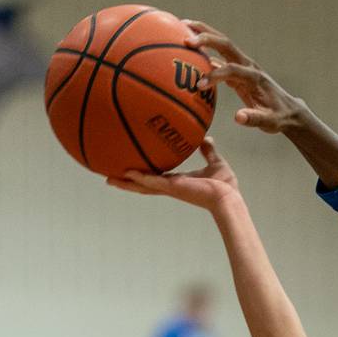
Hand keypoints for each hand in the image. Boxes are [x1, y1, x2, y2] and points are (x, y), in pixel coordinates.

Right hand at [107, 138, 238, 209]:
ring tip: (109, 179)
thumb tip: (208, 138)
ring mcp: (171, 188)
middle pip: (144, 184)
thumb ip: (208, 151)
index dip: (143, 174)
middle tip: (109, 177)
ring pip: (143, 186)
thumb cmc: (225, 185)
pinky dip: (140, 178)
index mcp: (179, 181)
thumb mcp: (215, 162)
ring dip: (127, 183)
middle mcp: (171, 186)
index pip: (156, 177)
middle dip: (127, 182)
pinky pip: (153, 182)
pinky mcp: (174, 188)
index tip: (129, 170)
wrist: (229, 198)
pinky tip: (126, 174)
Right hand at [185, 22, 304, 133]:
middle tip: (184, 36)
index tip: (199, 85)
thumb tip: (238, 118)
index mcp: (255, 78)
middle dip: (206, 38)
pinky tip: (187, 46)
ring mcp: (242, 65)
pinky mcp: (237, 69)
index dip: (216, 76)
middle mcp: (248, 66)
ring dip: (203, 33)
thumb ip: (254, 118)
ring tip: (180, 26)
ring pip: (221, 44)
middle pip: (225, 44)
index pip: (232, 70)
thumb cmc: (279, 117)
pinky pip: (218, 55)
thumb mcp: (270, 122)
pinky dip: (204, 48)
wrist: (289, 110)